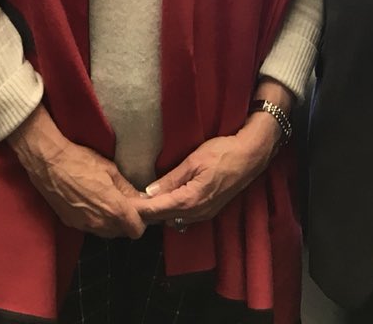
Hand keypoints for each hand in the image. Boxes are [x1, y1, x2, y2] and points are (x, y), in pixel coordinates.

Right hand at [7, 105, 145, 238]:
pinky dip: (97, 221)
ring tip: (111, 203)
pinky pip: (92, 228)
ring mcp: (84, 226)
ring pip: (107, 232)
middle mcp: (100, 223)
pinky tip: (94, 204)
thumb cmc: (82, 162)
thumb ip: (126, 188)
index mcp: (114, 209)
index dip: (142, 221)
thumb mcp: (110, 170)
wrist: (49, 164)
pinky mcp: (71, 224)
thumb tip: (139, 198)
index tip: (141, 209)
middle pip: (122, 233)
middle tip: (128, 204)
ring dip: (113, 223)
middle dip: (128, 221)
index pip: (136, 230)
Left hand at [137, 113, 281, 227]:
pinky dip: (171, 210)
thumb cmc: (223, 152)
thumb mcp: (194, 161)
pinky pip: (185, 216)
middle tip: (127, 201)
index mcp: (189, 200)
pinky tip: (165, 200)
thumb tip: (149, 192)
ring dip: (158, 212)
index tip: (121, 205)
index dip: (138, 209)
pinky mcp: (209, 210)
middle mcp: (196, 213)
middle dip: (145, 212)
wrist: (251, 155)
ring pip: (173, 218)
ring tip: (142, 200)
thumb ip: (171, 178)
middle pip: (163, 218)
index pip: (156, 210)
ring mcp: (204, 214)